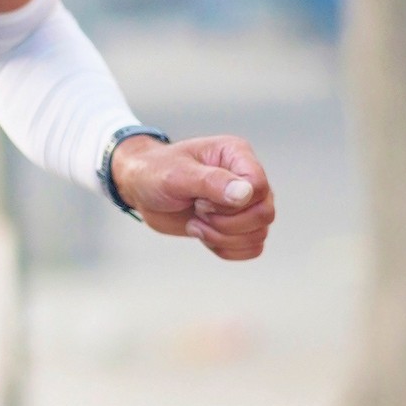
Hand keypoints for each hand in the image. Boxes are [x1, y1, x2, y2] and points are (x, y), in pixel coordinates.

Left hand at [110, 132, 273, 258]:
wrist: (140, 188)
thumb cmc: (154, 172)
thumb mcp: (177, 175)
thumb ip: (212, 182)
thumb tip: (246, 193)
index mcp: (236, 155)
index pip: (259, 187)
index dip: (232, 204)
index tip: (200, 200)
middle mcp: (246, 178)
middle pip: (264, 214)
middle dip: (227, 224)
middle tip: (198, 213)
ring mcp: (243, 203)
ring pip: (258, 234)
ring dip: (223, 238)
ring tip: (196, 224)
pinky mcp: (236, 224)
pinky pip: (251, 248)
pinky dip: (227, 250)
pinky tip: (204, 236)